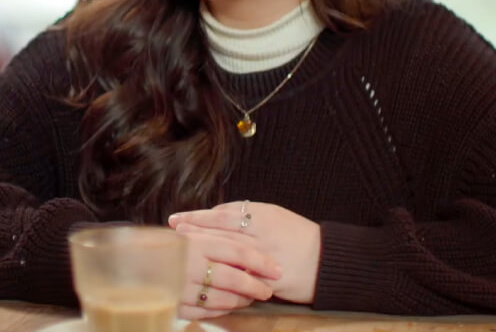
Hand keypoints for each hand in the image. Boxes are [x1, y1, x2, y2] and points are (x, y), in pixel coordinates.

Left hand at [169, 201, 320, 304]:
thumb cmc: (299, 236)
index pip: (222, 214)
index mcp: (263, 215)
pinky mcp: (267, 280)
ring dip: (202, 253)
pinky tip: (204, 281)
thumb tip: (219, 216)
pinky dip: (221, 280)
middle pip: (219, 232)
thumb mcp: (275, 215)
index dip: (198, 217)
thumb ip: (248, 216)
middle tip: (170, 233)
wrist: (326, 260)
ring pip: (226, 254)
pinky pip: (240, 280)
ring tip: (180, 253)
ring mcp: (263, 258)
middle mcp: (261, 234)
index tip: (178, 219)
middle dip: (192, 232)